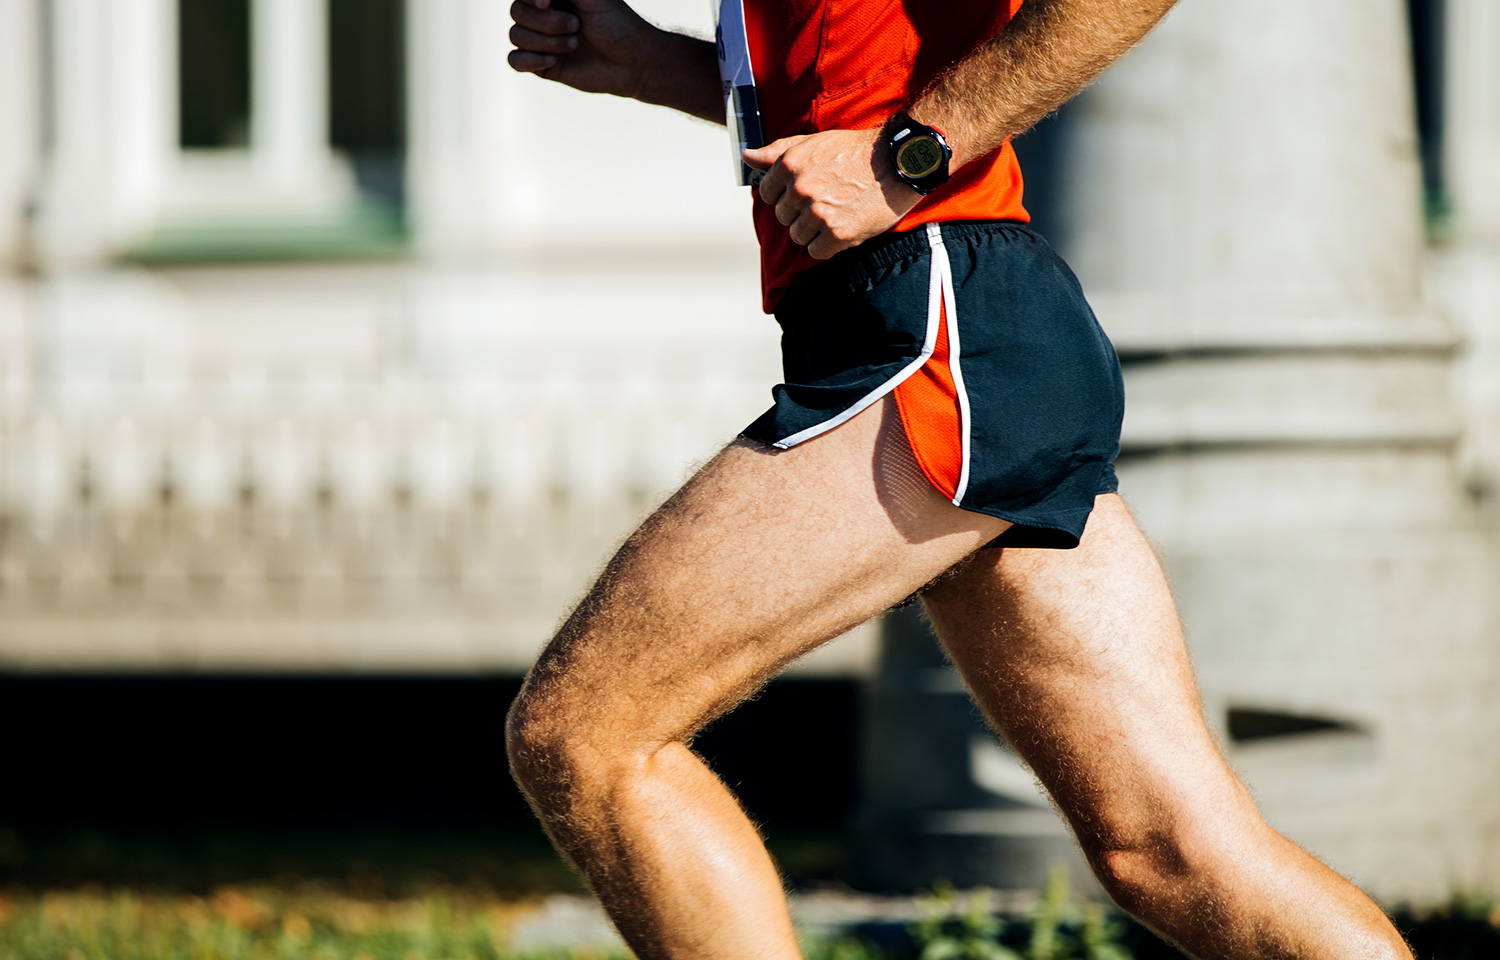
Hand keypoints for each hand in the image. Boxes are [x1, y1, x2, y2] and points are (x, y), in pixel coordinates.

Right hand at [508, 0, 658, 97]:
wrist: (633, 62)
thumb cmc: (617, 23)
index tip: (548, 3)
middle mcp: (545, 16)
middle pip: (517, 13)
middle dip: (547, 22)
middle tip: (577, 26)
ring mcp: (542, 41)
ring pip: (516, 36)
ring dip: (546, 41)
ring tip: (575, 44)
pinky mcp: (543, 66)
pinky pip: (514, 61)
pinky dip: (530, 60)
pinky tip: (553, 61)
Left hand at [744, 129, 922, 259]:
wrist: (898, 162)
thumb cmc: (855, 151)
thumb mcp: (813, 143)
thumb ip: (776, 152)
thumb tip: (746, 157)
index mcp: (790, 165)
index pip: (767, 194)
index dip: (785, 195)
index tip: (805, 192)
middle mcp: (800, 189)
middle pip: (783, 217)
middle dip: (800, 212)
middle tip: (827, 200)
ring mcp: (818, 213)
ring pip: (798, 236)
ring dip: (815, 230)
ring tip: (837, 213)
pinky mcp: (837, 235)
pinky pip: (816, 251)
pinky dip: (828, 245)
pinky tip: (844, 227)